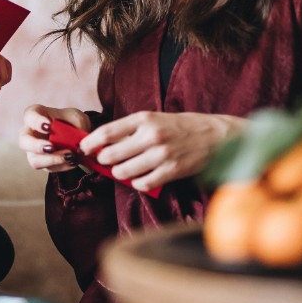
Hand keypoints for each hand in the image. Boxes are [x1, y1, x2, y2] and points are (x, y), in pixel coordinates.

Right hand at [18, 104, 91, 173]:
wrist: (77, 134)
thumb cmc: (71, 121)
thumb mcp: (76, 117)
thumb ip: (74, 126)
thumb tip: (73, 141)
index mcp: (35, 115)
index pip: (30, 116)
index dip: (37, 122)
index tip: (48, 126)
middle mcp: (30, 133)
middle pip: (24, 141)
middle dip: (36, 146)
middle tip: (51, 147)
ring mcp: (33, 150)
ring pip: (34, 160)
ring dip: (51, 160)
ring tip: (69, 156)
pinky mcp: (42, 163)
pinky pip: (49, 167)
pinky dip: (62, 165)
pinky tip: (73, 161)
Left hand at [78, 111, 244, 190]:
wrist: (217, 136)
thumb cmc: (182, 127)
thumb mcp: (155, 118)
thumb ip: (131, 129)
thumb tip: (102, 143)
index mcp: (144, 119)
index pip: (106, 132)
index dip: (90, 143)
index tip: (85, 149)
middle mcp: (151, 136)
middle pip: (110, 155)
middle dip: (103, 161)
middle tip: (105, 162)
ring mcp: (161, 155)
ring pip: (123, 172)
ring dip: (119, 174)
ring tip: (125, 170)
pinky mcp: (172, 171)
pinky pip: (142, 184)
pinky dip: (138, 183)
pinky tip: (142, 177)